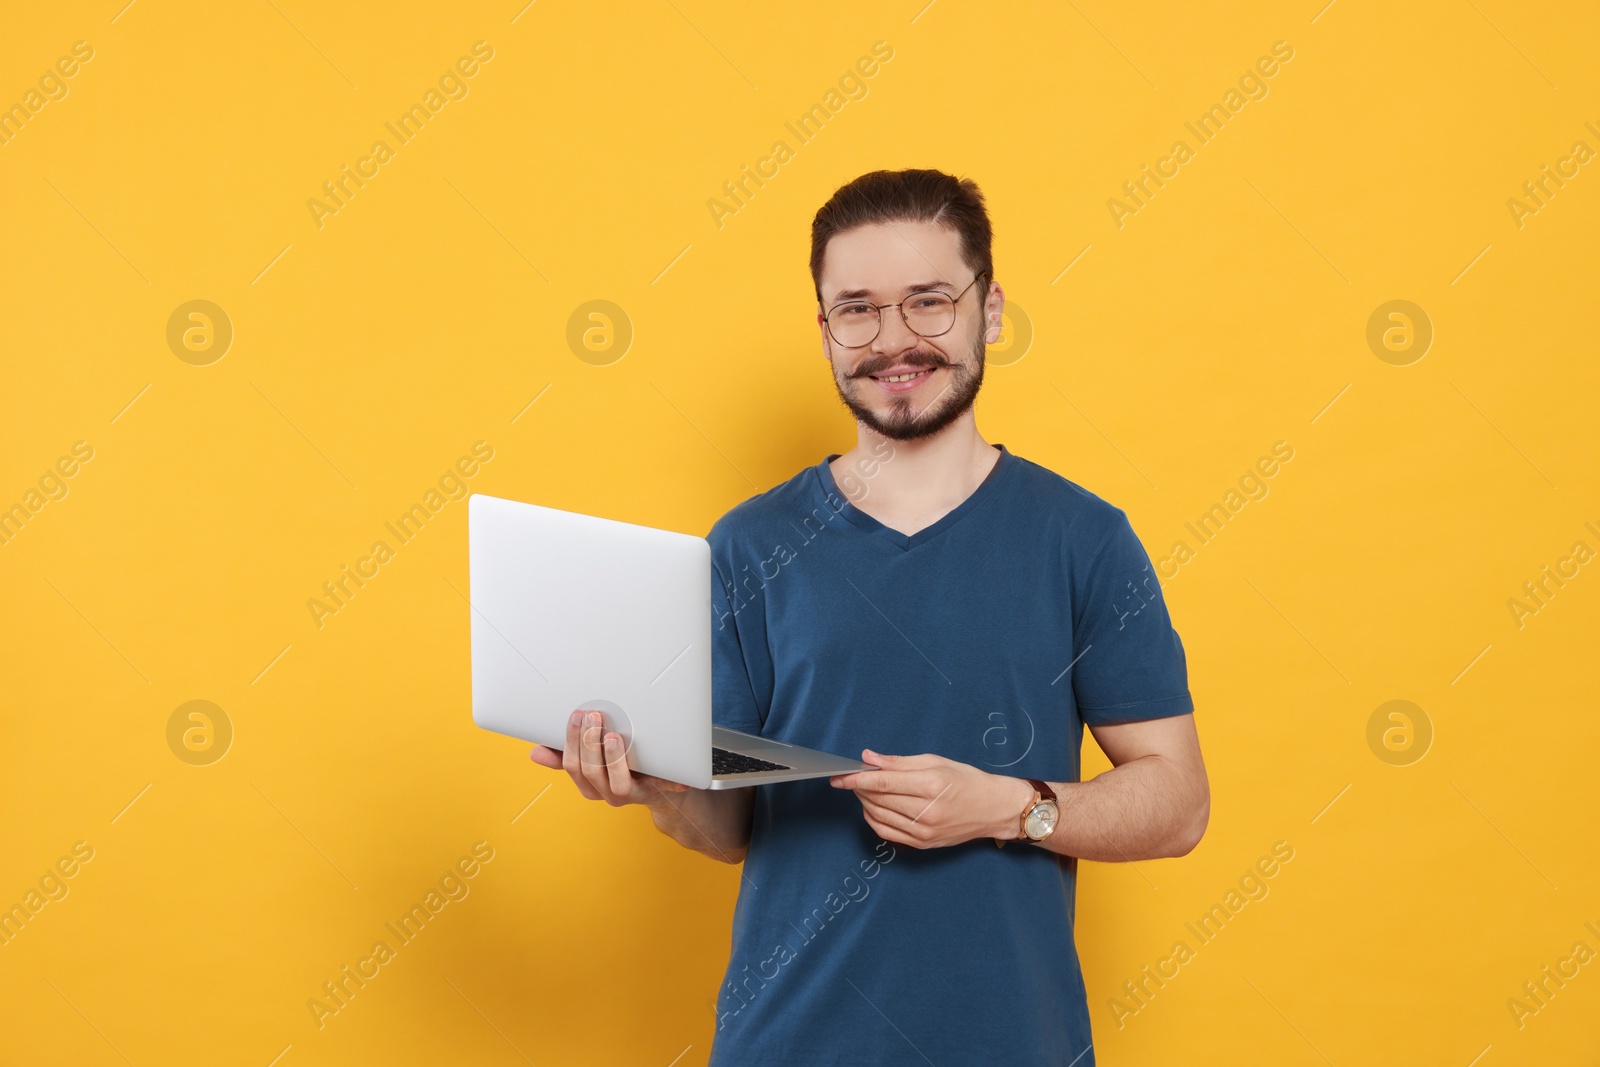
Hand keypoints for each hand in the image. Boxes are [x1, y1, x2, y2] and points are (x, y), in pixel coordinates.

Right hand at [530, 708, 691, 809]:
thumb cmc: (618, 767)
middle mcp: (606, 793)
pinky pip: (659, 787)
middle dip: (589, 742)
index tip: (576, 715)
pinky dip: (664, 779)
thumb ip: (563, 756)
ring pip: (617, 783)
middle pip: (591, 772)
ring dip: (613, 758)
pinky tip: (663, 765)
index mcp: (587, 784)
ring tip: (613, 735)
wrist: (655, 788)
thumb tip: (534, 753)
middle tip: (594, 715)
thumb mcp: (589, 761)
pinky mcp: (654, 792)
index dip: (572, 740)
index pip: (571, 765)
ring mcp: (630, 795)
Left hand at [829, 749, 1031, 848]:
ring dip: (864, 803)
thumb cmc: (967, 781)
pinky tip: (872, 808)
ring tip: (863, 790)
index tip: (839, 775)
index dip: (856, 779)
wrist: (993, 809)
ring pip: (878, 817)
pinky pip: (886, 833)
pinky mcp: (922, 844)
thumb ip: (899, 762)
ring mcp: (923, 832)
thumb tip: (869, 758)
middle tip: (852, 777)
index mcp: (930, 785)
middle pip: (878, 799)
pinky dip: (873, 819)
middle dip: (859, 788)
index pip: (882, 782)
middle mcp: (926, 812)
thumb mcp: (935, 762)